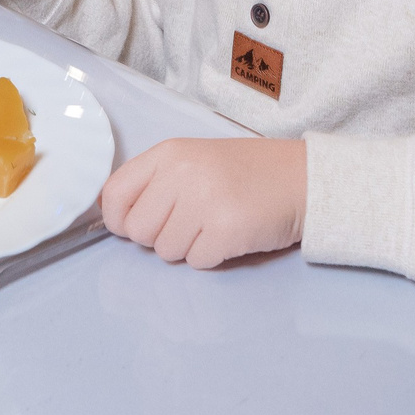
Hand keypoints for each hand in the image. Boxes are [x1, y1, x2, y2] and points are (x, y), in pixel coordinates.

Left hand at [100, 137, 305, 268]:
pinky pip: (196, 262)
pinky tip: (229, 235)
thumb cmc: (244, 173)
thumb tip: (115, 219)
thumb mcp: (192, 161)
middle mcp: (182, 173)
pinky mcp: (227, 230)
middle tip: (188, 223)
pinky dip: (211, 256)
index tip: (137, 224)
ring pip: (166, 251)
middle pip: (138, 230)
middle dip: (158, 236)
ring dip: (187, 247)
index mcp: (168, 153)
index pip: (113, 194)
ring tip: (213, 224)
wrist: (301, 178)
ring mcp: (204, 201)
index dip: (118, 219)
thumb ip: (154, 183)